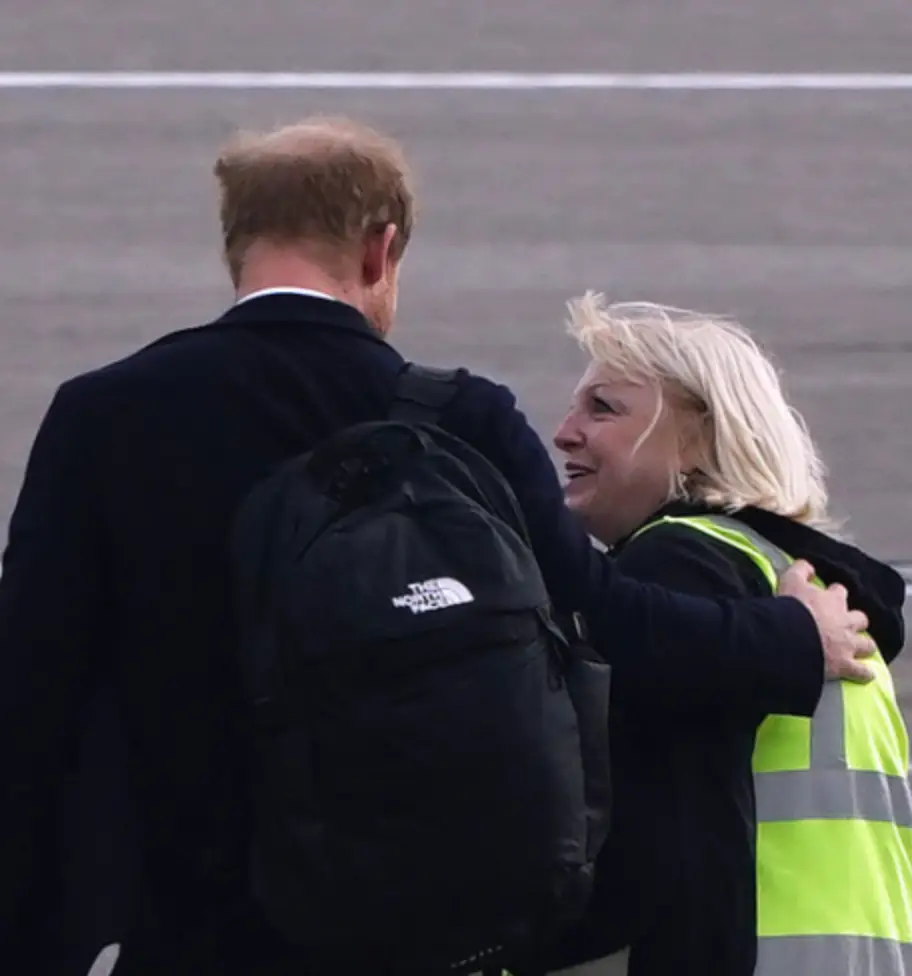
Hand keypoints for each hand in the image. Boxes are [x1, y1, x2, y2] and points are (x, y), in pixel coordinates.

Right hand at [779, 559, 876, 682]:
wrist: (791, 637)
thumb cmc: (790, 608)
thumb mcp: (790, 581)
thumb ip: (800, 570)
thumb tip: (808, 566)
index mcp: (832, 600)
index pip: (840, 592)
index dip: (834, 594)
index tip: (828, 597)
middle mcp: (846, 621)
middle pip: (860, 618)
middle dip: (855, 621)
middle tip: (845, 624)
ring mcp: (848, 644)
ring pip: (867, 644)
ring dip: (863, 645)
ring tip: (856, 648)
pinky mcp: (845, 665)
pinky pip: (862, 672)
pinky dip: (863, 673)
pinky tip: (863, 674)